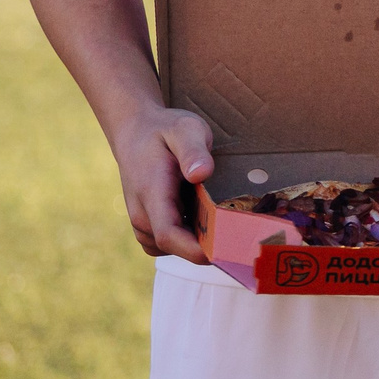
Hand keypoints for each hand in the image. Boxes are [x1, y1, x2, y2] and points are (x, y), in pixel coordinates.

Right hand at [110, 102, 216, 261]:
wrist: (135, 132)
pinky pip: (171, 243)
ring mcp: (142, 223)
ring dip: (198, 239)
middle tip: (243, 234)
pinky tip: (204, 215)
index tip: (227, 250)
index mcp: (151, 193)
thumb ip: (194, 150)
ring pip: (174, 247)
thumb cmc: (164, 130)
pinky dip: (188, 236)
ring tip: (222, 217)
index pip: (169, 235)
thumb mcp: (185, 129)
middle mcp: (142, 215)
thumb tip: (201, 173)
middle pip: (176, 246)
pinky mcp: (148, 226)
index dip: (197, 249)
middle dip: (208, 245)